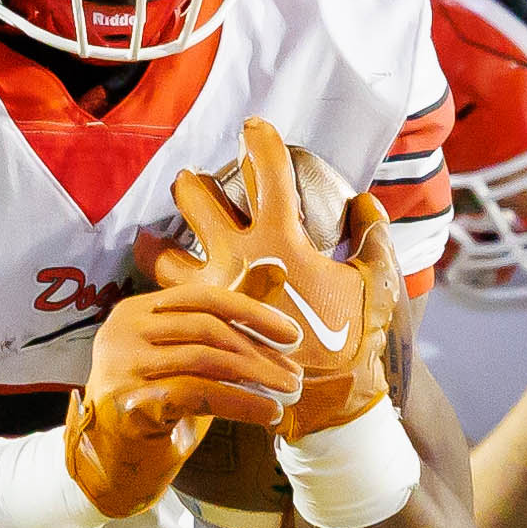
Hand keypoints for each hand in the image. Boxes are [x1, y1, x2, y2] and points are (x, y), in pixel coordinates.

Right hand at [65, 271, 301, 519]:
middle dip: (258, 352)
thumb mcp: (190, 359)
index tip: (292, 335)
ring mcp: (121, 365)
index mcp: (136, 311)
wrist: (115, 464)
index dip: (252, 313)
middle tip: (295, 375)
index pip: (203, 298)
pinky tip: (267, 413)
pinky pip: (198, 394)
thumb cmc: (157, 408)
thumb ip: (223, 322)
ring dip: (256, 378)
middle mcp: (122, 331)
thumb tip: (275, 279)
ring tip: (287, 394)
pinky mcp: (129, 401)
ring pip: (204, 360)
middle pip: (206, 328)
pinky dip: (241, 403)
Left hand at [162, 118, 394, 436]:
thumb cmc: (354, 341)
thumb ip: (372, 235)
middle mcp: (239, 259)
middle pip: (198, 202)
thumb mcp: (377, 283)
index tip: (253, 125)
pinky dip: (162, 294)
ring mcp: (215, 294)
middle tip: (189, 182)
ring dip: (157, 242)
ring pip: (165, 254)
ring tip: (149, 238)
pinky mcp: (203, 327)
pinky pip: (169, 303)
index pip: (268, 173)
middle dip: (191, 185)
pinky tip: (158, 293)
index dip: (260, 142)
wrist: (325, 402)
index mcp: (283, 241)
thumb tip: (364, 200)